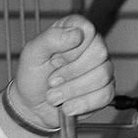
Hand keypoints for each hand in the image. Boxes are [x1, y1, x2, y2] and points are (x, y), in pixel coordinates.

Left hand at [8, 15, 114, 132]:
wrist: (33, 107)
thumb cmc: (32, 76)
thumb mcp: (32, 54)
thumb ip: (51, 38)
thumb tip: (77, 34)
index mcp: (74, 30)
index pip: (88, 30)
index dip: (71, 49)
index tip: (55, 60)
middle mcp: (92, 47)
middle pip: (99, 53)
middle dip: (71, 72)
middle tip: (52, 81)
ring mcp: (102, 69)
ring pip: (102, 76)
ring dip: (72, 90)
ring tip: (54, 96)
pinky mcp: (105, 90)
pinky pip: (105, 95)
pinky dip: (82, 104)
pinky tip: (68, 106)